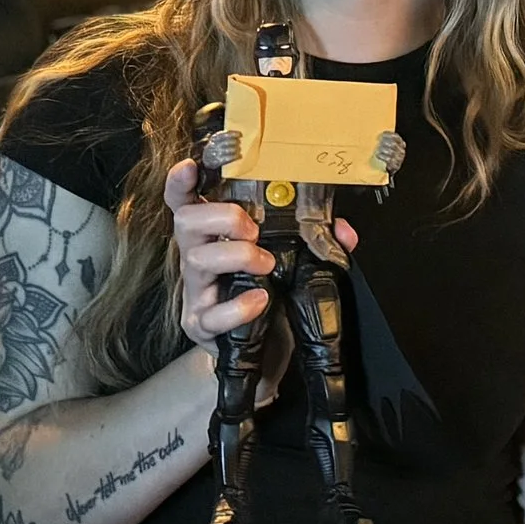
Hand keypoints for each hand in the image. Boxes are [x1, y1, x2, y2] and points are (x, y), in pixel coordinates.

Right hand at [160, 162, 356, 349]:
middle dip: (221, 217)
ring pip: (197, 260)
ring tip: (266, 265)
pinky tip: (260, 300)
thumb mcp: (292, 264)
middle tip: (252, 229)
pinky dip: (238, 306)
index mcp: (214, 235)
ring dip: (237, 256)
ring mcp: (196, 291)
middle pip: (186, 221)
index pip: (186, 202)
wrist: (266, 355)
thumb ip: (317, 243)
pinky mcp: (201, 324)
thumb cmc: (273, 299)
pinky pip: (211, 313)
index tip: (191, 167)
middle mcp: (198, 257)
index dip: (181, 182)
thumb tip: (343, 231)